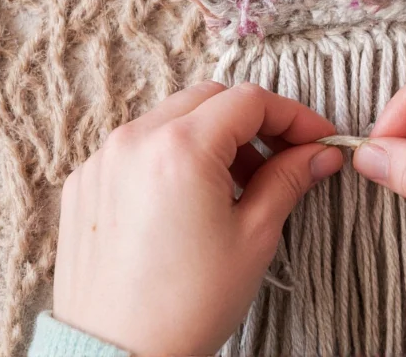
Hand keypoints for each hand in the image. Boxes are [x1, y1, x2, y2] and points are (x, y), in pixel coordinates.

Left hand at [53, 82, 342, 354]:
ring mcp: (103, 159)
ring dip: (213, 136)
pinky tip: (190, 197)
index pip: (250, 101)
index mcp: (181, 149)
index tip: (315, 138)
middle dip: (253, 122)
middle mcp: (135, 140)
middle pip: (210, 99)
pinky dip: (173, 154)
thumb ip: (289, 179)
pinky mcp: (85, 182)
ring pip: (172, 117)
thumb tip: (320, 154)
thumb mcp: (254, 236)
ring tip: (237, 184)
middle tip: (281, 159)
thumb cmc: (187, 306)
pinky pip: (138, 145)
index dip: (292, 115)